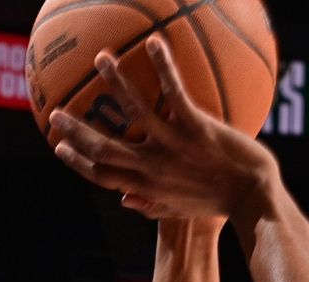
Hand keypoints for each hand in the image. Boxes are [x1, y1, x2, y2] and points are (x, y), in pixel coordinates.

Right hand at [49, 35, 277, 220]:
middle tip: (55, 113)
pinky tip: (154, 43)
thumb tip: (123, 200)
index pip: (101, 176)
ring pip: (134, 111)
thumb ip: (150, 206)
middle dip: (76, 130)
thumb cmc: (218, 205)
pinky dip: (163, 67)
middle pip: (103, 148)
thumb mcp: (179, 211)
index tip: (59, 147)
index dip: (77, 162)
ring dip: (114, 82)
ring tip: (101, 58)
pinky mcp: (196, 128)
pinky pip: (174, 93)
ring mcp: (173, 146)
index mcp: (146, 186)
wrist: (253, 199)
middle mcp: (152, 167)